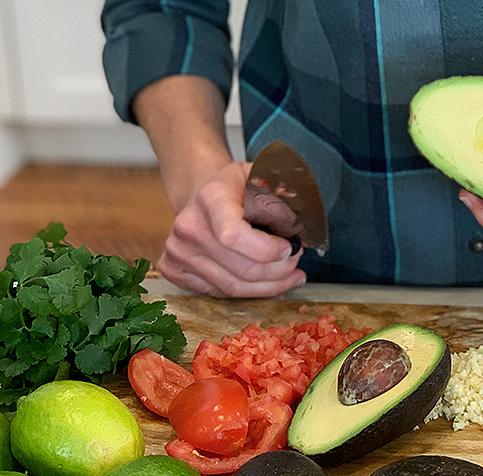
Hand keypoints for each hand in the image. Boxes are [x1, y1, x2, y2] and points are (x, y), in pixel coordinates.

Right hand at [157, 162, 306, 297]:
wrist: (199, 192)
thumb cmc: (237, 187)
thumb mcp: (262, 175)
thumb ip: (284, 194)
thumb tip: (308, 224)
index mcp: (211, 198)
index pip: (235, 237)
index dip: (268, 251)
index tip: (290, 247)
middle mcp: (188, 226)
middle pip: (241, 269)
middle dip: (278, 272)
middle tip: (296, 263)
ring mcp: (178, 251)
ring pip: (233, 288)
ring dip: (269, 287)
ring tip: (290, 276)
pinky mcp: (174, 269)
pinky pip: (220, 294)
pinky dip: (250, 294)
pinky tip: (270, 284)